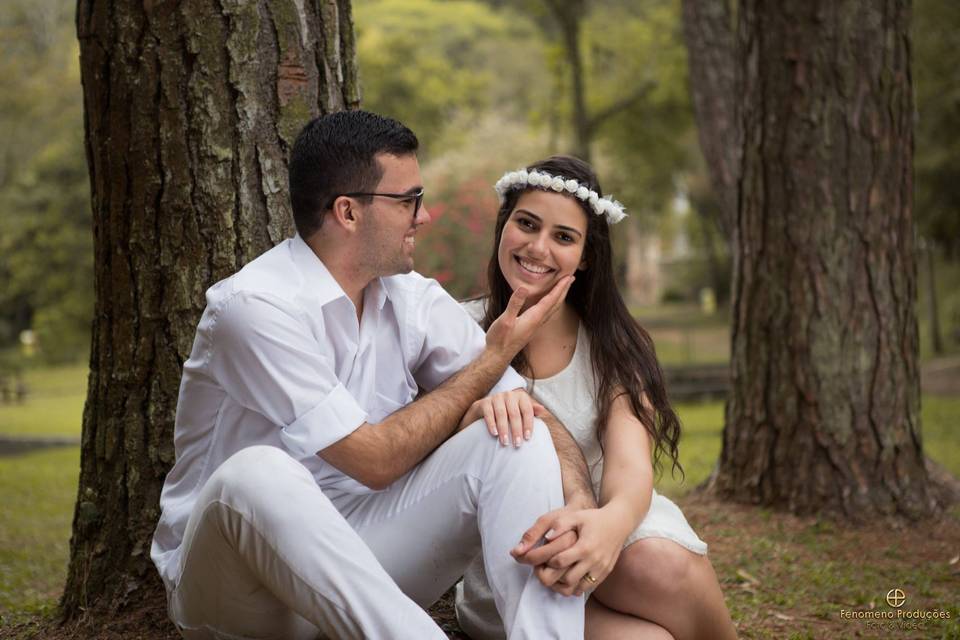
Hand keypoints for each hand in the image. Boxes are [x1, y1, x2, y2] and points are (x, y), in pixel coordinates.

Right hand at [459, 389, 543, 446]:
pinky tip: (494, 434)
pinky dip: (491, 424)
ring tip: (505, 442)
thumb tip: (542, 410)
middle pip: (515, 413)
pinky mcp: (485, 402)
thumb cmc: (509, 411)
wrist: (486, 408)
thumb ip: (532, 411)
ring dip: (504, 429)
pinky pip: (489, 413)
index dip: (528, 424)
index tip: (528, 438)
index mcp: (521, 396)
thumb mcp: (521, 410)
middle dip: (516, 430)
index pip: (527, 410)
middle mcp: (509, 395)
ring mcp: (496, 397)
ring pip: (502, 414)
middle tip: (517, 444)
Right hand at [485, 276, 573, 359]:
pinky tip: (549, 304)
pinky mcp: (531, 328)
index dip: (560, 287)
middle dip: (564, 290)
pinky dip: (551, 304)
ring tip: (563, 288)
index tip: (568, 277)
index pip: (551, 299)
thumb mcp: (505, 320)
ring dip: (559, 297)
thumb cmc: (500, 339)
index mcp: (534, 317)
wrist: (498, 357)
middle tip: (571, 278)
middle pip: (555, 303)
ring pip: (552, 309)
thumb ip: (515, 304)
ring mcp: (535, 326)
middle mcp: (538, 322)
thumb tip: (523, 288)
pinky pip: (546, 313)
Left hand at [513, 506, 627, 595]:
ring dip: (564, 585)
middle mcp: (594, 561)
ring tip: (556, 576)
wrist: (619, 523)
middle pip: (567, 579)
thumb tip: (546, 538)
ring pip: (578, 588)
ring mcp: (601, 569)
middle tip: (546, 571)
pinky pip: (588, 588)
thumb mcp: (576, 516)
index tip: (544, 558)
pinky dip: (576, 586)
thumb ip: (560, 525)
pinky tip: (569, 577)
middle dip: (554, 577)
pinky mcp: (605, 573)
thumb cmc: (594, 518)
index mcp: (585, 547)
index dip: (548, 561)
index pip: (560, 562)